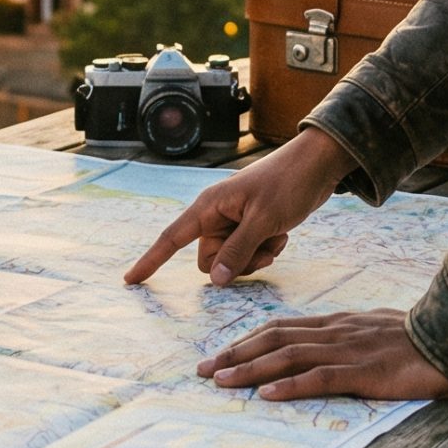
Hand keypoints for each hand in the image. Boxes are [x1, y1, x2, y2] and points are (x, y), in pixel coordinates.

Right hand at [123, 129, 353, 285]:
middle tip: (262, 247)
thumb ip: (238, 250)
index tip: (131, 280)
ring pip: (231, 260)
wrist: (316, 167)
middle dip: (236, 262)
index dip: (151, 260)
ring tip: (275, 236)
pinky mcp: (252, 227)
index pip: (172, 237)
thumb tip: (216, 280)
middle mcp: (217, 215)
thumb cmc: (287, 184)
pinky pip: (249, 254)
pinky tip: (281, 233)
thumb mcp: (263, 220)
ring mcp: (235, 222)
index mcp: (209, 207)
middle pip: (210, 259)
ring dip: (255, 256)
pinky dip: (266, 250)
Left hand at [200, 309, 447, 400]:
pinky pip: (320, 377)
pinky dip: (290, 386)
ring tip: (221, 380)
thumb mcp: (375, 331)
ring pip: (288, 356)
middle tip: (204, 369)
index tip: (220, 353)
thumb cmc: (418, 338)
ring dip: (250, 369)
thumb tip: (324, 347)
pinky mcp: (364, 371)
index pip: (281, 327)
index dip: (247, 340)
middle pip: (274, 338)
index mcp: (336, 322)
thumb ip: (347, 337)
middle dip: (235, 353)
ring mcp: (348, 349)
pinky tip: (267, 394)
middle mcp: (335, 331)